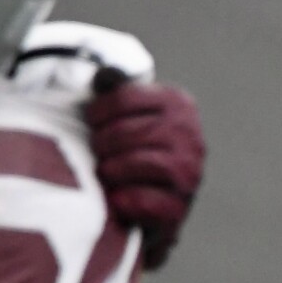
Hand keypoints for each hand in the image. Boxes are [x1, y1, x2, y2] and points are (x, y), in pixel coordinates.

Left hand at [84, 70, 204, 269]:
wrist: (154, 206)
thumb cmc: (135, 151)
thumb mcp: (128, 116)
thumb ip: (117, 92)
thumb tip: (105, 75)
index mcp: (179, 104)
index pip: (125, 97)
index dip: (97, 112)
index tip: (91, 124)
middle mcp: (190, 135)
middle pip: (127, 131)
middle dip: (102, 143)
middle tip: (96, 153)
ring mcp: (189, 172)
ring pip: (138, 163)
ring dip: (112, 169)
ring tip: (105, 172)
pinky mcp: (180, 207)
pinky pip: (146, 200)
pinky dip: (125, 199)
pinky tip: (116, 198)